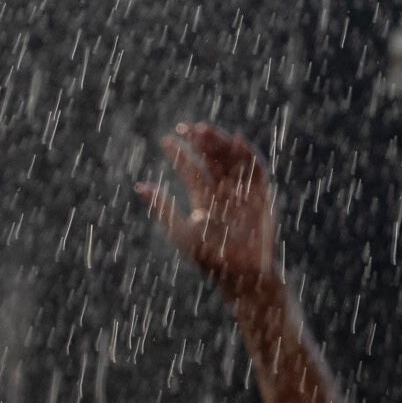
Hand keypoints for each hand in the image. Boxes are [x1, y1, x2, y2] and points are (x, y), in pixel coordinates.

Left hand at [140, 123, 280, 292]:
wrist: (243, 274)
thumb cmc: (212, 259)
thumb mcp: (181, 232)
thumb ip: (163, 208)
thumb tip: (139, 187)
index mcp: (204, 200)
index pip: (191, 171)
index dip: (179, 156)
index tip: (165, 140)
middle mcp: (224, 193)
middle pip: (212, 160)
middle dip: (201, 143)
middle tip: (186, 128)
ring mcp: (244, 193)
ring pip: (232, 160)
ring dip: (220, 144)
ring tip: (205, 130)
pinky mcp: (262, 196)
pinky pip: (258, 171)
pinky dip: (251, 155)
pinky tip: (238, 141)